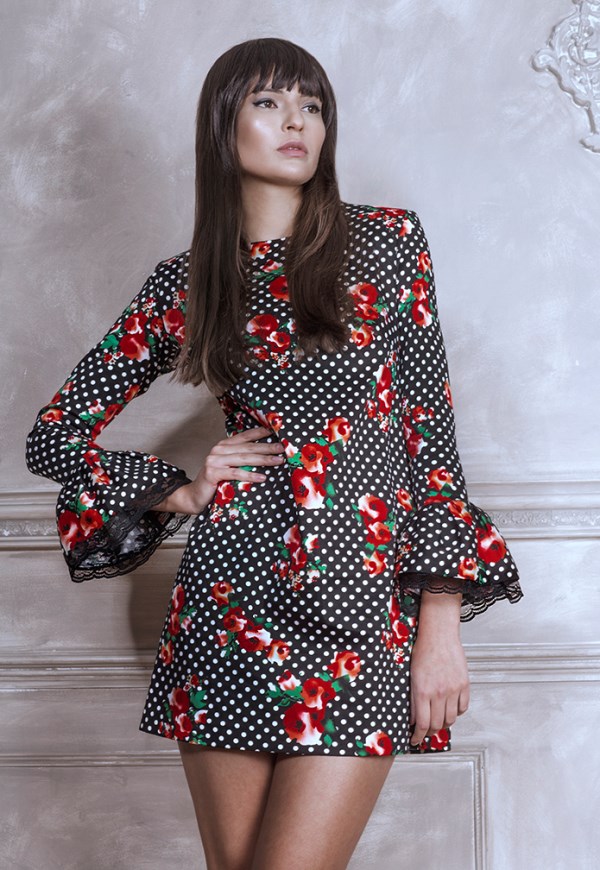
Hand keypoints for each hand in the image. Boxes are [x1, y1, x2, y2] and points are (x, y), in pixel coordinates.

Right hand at [160, 426, 285, 513]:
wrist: (194, 497)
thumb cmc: (215, 483)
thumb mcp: (229, 468)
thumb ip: (241, 461)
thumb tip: (266, 457)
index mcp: (223, 446)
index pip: (244, 436)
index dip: (260, 433)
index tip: (275, 431)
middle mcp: (218, 450)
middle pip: (247, 447)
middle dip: (267, 447)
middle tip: (282, 448)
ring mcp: (214, 460)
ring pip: (243, 459)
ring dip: (263, 459)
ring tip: (278, 460)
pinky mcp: (212, 473)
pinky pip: (235, 473)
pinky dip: (250, 475)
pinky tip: (262, 477)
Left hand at [408, 593, 469, 745]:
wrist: (439, 634)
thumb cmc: (422, 650)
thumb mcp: (411, 675)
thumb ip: (412, 698)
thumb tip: (413, 717)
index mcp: (422, 691)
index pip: (422, 724)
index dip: (418, 736)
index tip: (415, 739)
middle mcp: (439, 693)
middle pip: (437, 725)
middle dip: (429, 732)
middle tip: (425, 733)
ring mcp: (453, 689)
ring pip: (451, 719)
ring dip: (443, 724)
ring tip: (437, 722)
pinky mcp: (464, 684)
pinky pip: (463, 707)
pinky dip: (457, 712)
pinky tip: (450, 709)